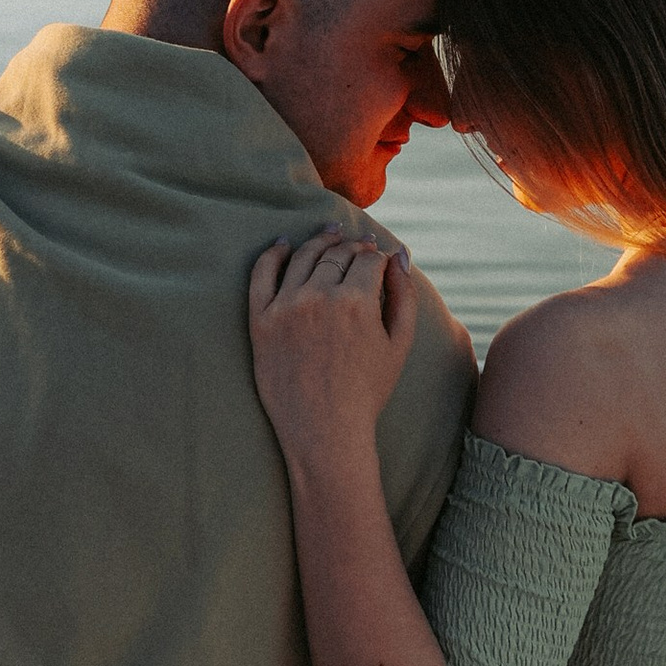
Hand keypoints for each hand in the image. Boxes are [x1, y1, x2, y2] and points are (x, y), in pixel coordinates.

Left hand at [249, 229, 417, 463]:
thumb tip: (399, 255)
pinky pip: (262, 273)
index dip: (377, 255)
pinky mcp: (261, 320)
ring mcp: (286, 307)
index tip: (378, 257)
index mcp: (357, 301)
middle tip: (357, 245)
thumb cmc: (367, 391)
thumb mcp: (399, 343)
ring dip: (320, 241)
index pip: (369, 259)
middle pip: (337, 253)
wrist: (325, 430)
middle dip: (352, 246)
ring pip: (305, 256)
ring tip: (329, 235)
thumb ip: (404, 295)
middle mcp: (320, 297)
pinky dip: (274, 253)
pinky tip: (283, 245)